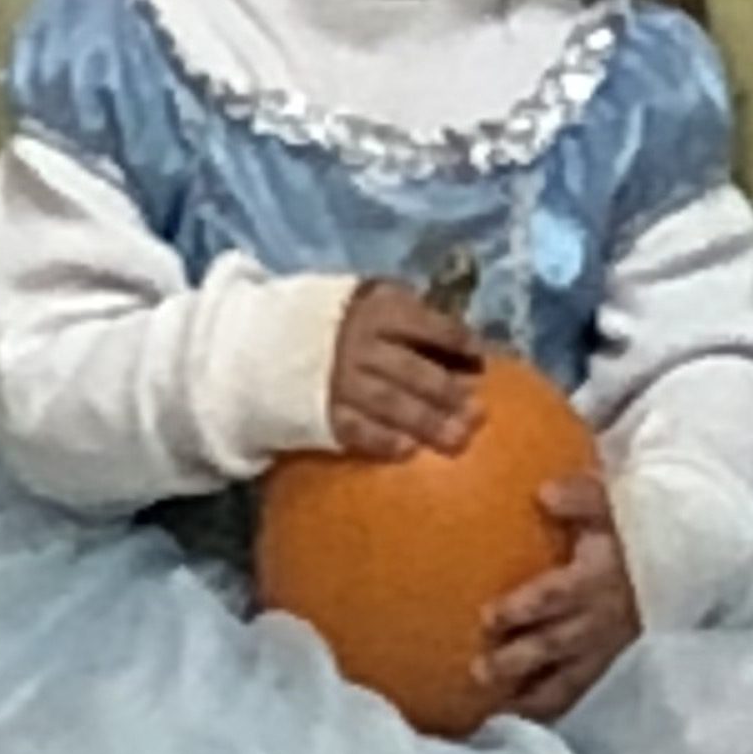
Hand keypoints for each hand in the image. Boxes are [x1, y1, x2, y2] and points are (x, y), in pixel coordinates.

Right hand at [327, 279, 482, 459]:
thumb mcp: (375, 302)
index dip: (458, 342)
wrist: (270, 340)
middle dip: (448, 392)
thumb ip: (412, 318)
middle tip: (479, 414)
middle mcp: (359, 343)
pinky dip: (382, 440)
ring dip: (426, 422)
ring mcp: (339, 379)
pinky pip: (356, 428)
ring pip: (389, 403)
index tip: (481, 360)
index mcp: (379, 308)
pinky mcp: (321, 412)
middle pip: (412, 370)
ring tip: (458, 439)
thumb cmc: (343, 321)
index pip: (428, 324)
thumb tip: (464, 350)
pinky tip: (409, 451)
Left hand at [481, 471, 640, 722]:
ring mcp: (606, 647)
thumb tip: (544, 493)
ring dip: (530, 695)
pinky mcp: (609, 664)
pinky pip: (579, 692)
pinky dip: (551, 708)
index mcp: (597, 576)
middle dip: (517, 659)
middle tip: (479, 671)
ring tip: (495, 708)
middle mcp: (600, 617)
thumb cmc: (633, 526)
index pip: (557, 595)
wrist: (682, 559)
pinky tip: (522, 718)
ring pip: (566, 678)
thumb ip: (581, 496)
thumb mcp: (613, 501)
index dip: (524, 608)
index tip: (487, 617)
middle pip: (554, 644)